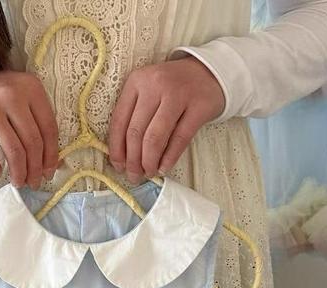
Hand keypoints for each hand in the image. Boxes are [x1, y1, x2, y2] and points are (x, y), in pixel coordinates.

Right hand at [0, 69, 59, 188]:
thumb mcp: (22, 99)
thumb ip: (37, 123)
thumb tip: (53, 163)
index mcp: (31, 88)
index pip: (49, 129)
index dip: (51, 156)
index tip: (49, 173)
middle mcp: (11, 96)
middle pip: (32, 142)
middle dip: (35, 169)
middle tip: (34, 183)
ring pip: (13, 151)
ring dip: (18, 173)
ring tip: (18, 182)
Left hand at [108, 56, 225, 182]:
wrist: (210, 72)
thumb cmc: (172, 89)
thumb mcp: (147, 93)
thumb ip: (133, 116)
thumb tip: (122, 157)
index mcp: (136, 81)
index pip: (119, 121)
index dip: (116, 149)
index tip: (118, 167)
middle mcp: (155, 85)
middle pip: (136, 132)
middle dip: (132, 161)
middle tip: (134, 176)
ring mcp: (178, 94)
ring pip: (155, 137)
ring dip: (149, 162)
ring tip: (149, 173)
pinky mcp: (199, 106)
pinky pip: (179, 139)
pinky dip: (169, 158)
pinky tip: (164, 168)